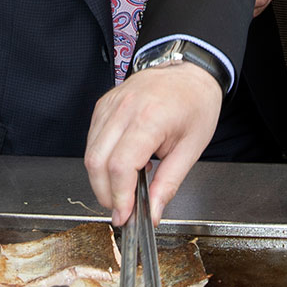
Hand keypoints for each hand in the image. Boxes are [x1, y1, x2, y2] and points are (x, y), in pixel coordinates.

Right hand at [85, 65, 222, 226]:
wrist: (190, 70)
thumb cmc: (196, 104)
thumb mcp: (192, 148)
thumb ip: (169, 183)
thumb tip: (153, 213)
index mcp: (150, 118)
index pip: (120, 166)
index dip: (119, 197)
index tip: (125, 216)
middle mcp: (125, 108)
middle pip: (97, 162)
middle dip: (105, 194)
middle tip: (123, 209)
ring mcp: (111, 104)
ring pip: (90, 152)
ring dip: (100, 179)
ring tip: (125, 187)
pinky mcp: (104, 104)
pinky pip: (92, 139)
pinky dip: (100, 160)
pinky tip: (121, 164)